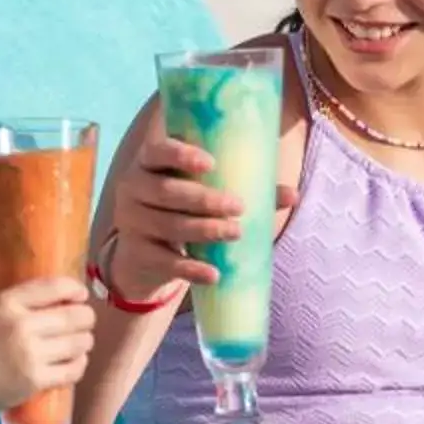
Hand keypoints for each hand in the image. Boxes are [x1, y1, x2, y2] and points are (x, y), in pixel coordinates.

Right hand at [0, 278, 92, 418]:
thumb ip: (9, 306)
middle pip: (74, 316)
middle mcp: (23, 326)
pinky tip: (75, 362)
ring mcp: (31, 355)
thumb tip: (38, 304)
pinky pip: (72, 370)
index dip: (74, 290)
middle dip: (86, 317)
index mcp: (7, 303)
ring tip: (81, 342)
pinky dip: (79, 364)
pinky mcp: (36, 381)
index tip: (80, 294)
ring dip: (85, 341)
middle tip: (85, 320)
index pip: (54, 287)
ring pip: (78, 343)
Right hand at [102, 136, 295, 298]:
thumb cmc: (180, 208)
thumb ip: (241, 187)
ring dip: (206, 230)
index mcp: (149, 162)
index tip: (211, 162)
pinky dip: (192, 269)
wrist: (143, 253)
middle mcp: (133, 187)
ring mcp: (130, 222)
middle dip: (205, 199)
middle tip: (239, 207)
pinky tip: (214, 273)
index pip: (158, 150)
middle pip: (168, 191)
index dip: (182, 154)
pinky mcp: (137, 254)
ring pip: (170, 225)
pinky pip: (166, 262)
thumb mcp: (200, 192)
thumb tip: (293, 194)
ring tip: (236, 232)